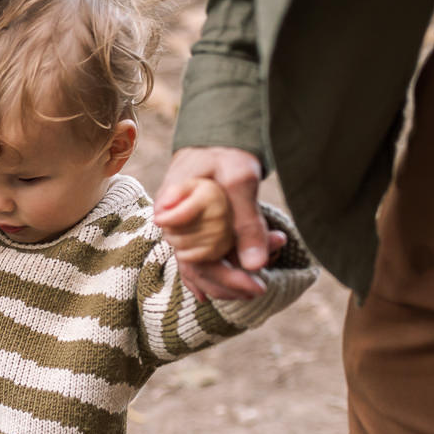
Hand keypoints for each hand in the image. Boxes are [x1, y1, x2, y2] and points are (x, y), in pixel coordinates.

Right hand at [154, 146, 270, 300]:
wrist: (214, 142)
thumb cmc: (225, 155)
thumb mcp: (241, 180)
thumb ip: (248, 221)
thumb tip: (256, 266)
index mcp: (172, 210)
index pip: (195, 256)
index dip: (226, 276)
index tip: (257, 282)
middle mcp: (170, 226)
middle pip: (196, 268)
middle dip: (232, 281)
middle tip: (262, 287)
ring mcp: (178, 231)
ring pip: (197, 270)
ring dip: (227, 282)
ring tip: (257, 285)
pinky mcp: (189, 234)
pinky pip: (198, 263)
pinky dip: (217, 279)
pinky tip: (233, 291)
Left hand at [158, 177, 233, 261]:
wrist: (224, 192)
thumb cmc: (199, 188)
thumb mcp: (187, 180)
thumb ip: (174, 191)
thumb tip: (164, 208)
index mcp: (211, 195)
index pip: (180, 215)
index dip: (165, 219)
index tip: (157, 219)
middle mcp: (222, 215)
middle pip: (177, 232)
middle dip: (167, 228)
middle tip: (168, 221)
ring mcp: (224, 234)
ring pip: (181, 246)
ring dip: (173, 239)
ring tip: (177, 229)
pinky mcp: (221, 250)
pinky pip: (188, 257)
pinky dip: (181, 251)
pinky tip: (186, 239)